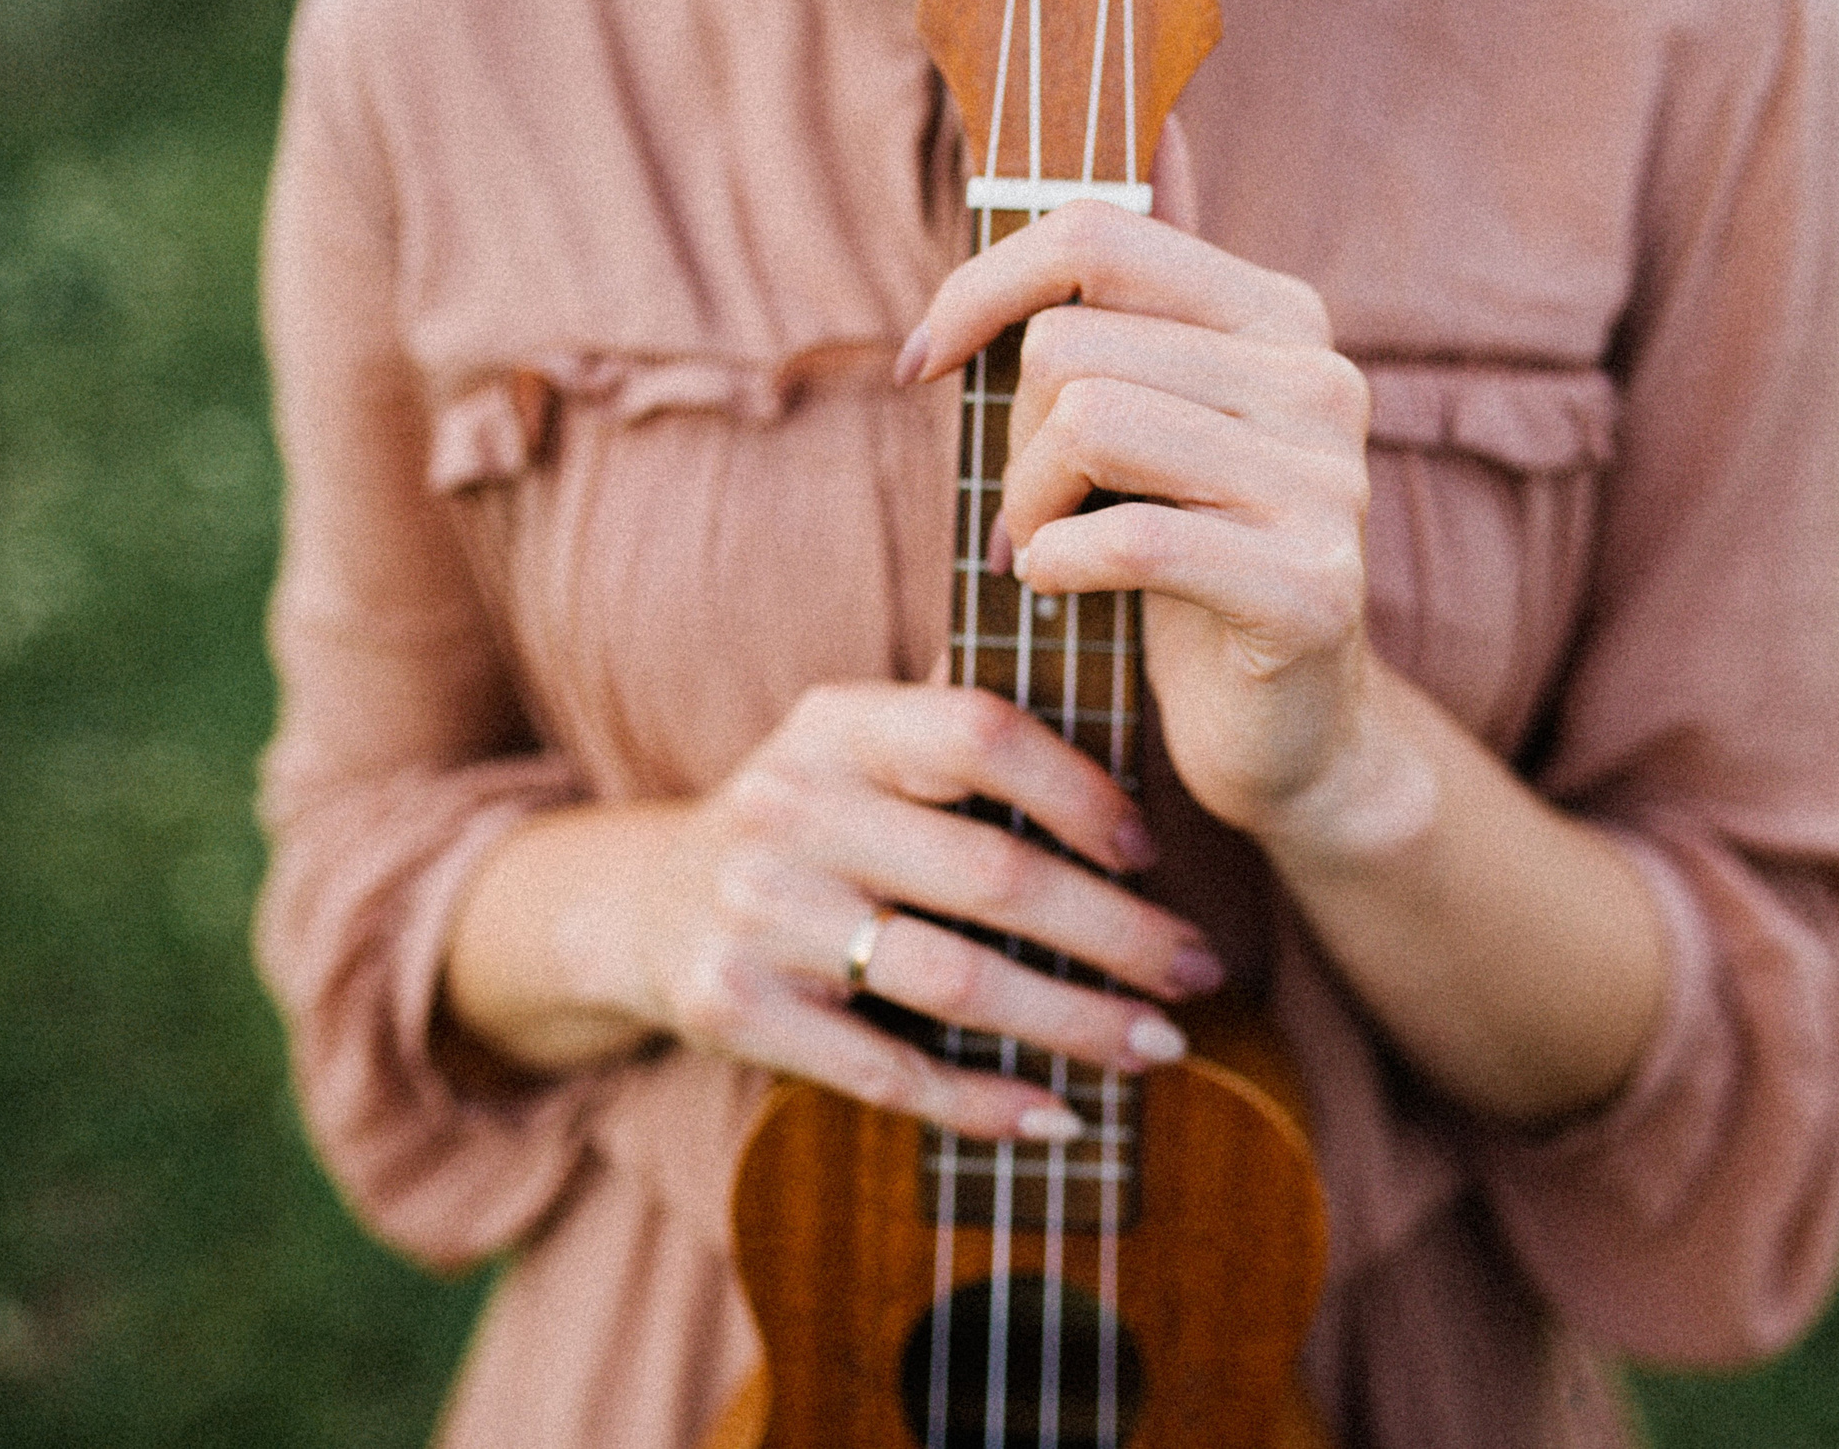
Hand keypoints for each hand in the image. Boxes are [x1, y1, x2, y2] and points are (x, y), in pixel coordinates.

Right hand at [447, 681, 1224, 1142]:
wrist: (639, 905)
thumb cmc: (808, 824)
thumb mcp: (857, 751)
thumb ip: (961, 747)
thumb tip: (1139, 773)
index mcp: (835, 724)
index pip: (982, 733)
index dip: (1082, 792)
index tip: (1152, 851)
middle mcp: (790, 808)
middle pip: (993, 877)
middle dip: (1120, 934)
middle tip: (1199, 973)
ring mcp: (758, 914)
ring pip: (957, 983)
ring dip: (1077, 1023)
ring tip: (1158, 1044)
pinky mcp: (737, 1011)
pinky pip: (890, 1071)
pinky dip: (986, 1102)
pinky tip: (1059, 1114)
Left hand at [899, 201, 1373, 835]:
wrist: (1286, 729)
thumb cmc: (1187, 561)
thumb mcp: (1153, 412)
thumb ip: (1143, 288)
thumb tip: (1152, 121)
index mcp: (1280, 315)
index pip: (1097, 234)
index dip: (981, 286)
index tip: (924, 361)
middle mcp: (1321, 378)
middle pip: (1074, 343)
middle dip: (1010, 435)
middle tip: (1024, 506)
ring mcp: (1328, 482)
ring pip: (1091, 425)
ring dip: (1027, 504)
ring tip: (1039, 548)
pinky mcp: (1311, 585)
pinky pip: (1133, 538)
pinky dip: (1062, 566)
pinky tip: (1064, 588)